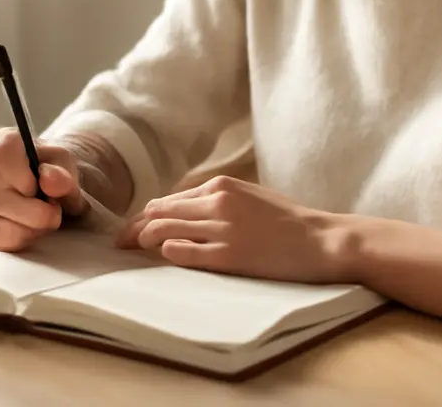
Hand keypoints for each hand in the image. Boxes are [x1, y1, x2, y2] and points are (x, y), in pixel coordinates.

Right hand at [0, 127, 85, 251]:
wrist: (55, 190)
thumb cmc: (57, 171)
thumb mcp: (67, 166)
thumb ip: (62, 173)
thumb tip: (49, 180)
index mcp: (4, 145)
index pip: (2, 151)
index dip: (22, 173)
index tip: (37, 184)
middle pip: (3, 198)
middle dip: (38, 211)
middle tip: (55, 208)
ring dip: (32, 229)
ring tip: (44, 219)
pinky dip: (23, 241)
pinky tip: (32, 229)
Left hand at [114, 175, 347, 282]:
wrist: (321, 239)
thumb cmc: (288, 220)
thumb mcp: (250, 197)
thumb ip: (218, 201)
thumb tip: (184, 213)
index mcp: (221, 185)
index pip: (169, 199)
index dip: (145, 215)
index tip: (132, 228)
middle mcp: (217, 202)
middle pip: (160, 212)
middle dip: (134, 228)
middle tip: (119, 244)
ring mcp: (223, 228)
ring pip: (166, 230)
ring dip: (143, 240)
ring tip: (130, 252)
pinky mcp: (230, 255)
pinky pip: (186, 252)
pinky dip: (168, 253)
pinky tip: (161, 256)